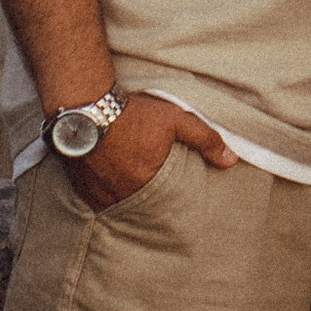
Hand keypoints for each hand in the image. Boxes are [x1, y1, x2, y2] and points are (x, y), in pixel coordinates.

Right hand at [70, 89, 231, 210]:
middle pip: (139, 205)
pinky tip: (109, 181)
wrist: (84, 105)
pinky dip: (104, 192)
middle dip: (147, 199)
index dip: (169, 200)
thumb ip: (204, 140)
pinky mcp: (79, 186)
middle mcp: (120, 195)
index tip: (174, 198)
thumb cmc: (132, 113)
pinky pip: (96, 198)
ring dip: (125, 196)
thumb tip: (231, 160)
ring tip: (130, 185)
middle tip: (151, 191)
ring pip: (117, 202)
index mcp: (145, 185)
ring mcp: (97, 193)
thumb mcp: (175, 120)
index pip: (164, 203)